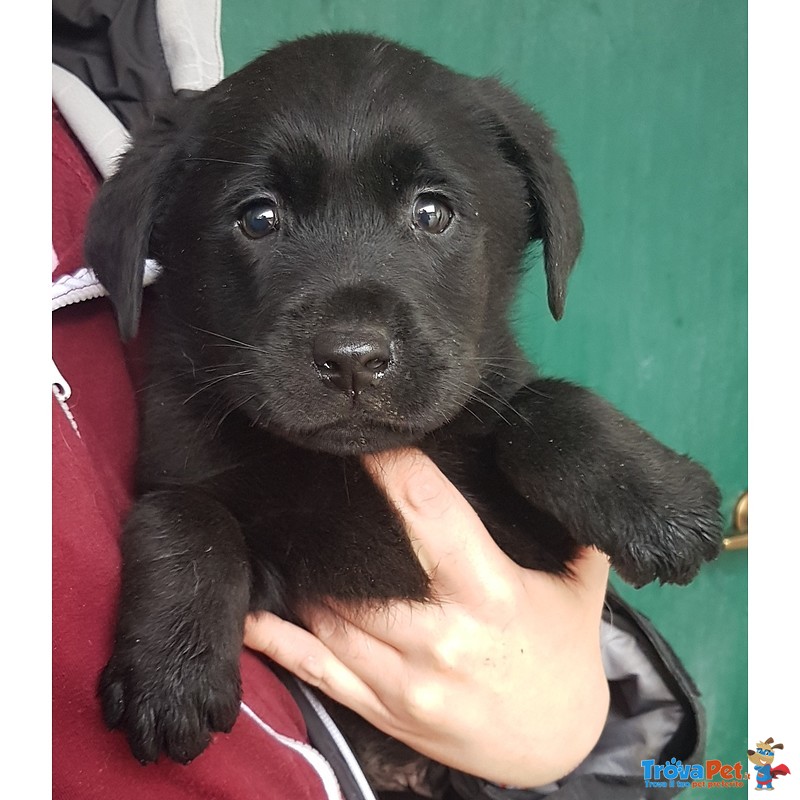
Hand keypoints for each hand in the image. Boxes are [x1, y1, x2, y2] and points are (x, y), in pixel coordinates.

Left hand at [244, 449, 609, 786]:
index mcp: (489, 592)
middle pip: (363, 564)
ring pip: (331, 613)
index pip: (429, 512)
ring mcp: (404, 678)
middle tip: (311, 477)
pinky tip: (252, 610)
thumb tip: (548, 461)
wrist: (556, 744)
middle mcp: (439, 635)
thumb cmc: (565, 650)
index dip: (392, 467)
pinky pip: (318, 669)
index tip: (364, 435)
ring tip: (288, 531)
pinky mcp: (383, 708)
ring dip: (304, 570)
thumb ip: (569, 525)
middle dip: (335, 518)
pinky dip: (278, 639)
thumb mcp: (580, 583)